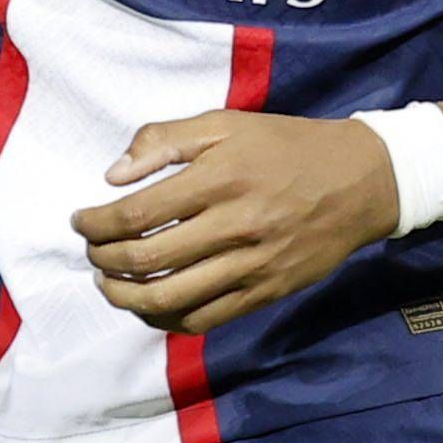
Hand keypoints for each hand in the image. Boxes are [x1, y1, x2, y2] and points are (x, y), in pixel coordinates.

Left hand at [71, 110, 400, 334]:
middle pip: (146, 260)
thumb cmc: (284, 146)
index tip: (80, 222)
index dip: (96, 224)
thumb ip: (164, 140)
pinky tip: (148, 304)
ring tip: (107, 284)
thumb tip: (113, 176)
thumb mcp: (225, 124)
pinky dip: (166, 318)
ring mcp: (253, 265)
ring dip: (125, 296)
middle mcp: (235, 226)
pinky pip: (205, 318)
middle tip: (91, 253)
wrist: (361, 181)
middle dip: (103, 261)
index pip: (136, 214)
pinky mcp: (267, 292)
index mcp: (220, 179)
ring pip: (171, 298)